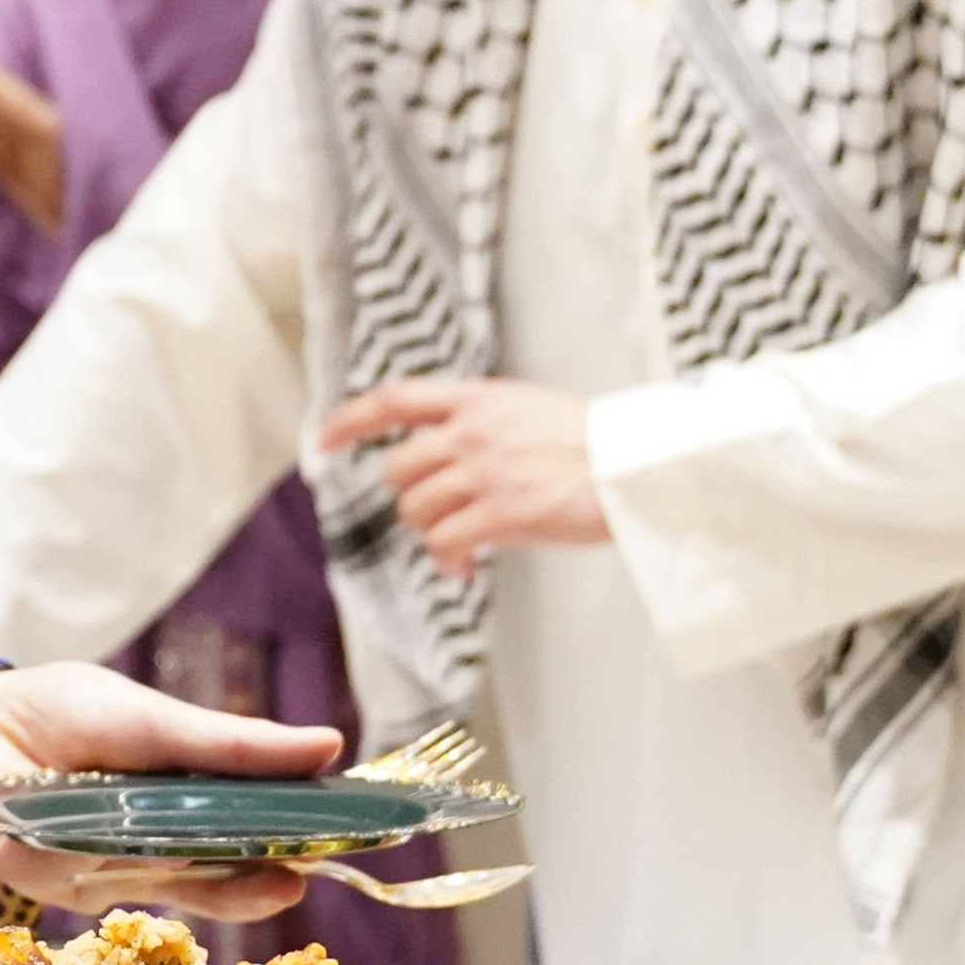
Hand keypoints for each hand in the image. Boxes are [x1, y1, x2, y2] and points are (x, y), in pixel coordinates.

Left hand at [0, 660, 339, 920]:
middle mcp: (155, 849)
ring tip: (274, 874)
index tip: (358, 831)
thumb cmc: (66, 711)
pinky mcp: (58, 882)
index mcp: (186, 806)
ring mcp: (109, 871)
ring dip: (220, 882)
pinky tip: (178, 856)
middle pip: (223, 872)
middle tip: (317, 863)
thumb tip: (326, 748)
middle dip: (267, 873)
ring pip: (174, 883)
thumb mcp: (155, 718)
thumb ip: (228, 744)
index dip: (302, 835)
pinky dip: (136, 866)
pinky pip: (105, 879)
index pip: (256, 829)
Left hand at [313, 374, 603, 579]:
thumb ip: (483, 421)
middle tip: (443, 514)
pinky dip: (450, 561)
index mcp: (478, 398)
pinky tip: (469, 566)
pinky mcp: (502, 511)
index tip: (326, 440)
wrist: (639, 463)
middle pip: (399, 468)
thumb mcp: (529, 407)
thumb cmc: (595, 442)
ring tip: (463, 544)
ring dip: (433, 533)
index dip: (351, 419)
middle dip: (413, 496)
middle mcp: (473, 430)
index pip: (395, 399)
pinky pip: (446, 543)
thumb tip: (449, 454)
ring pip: (416, 510)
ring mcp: (485, 470)